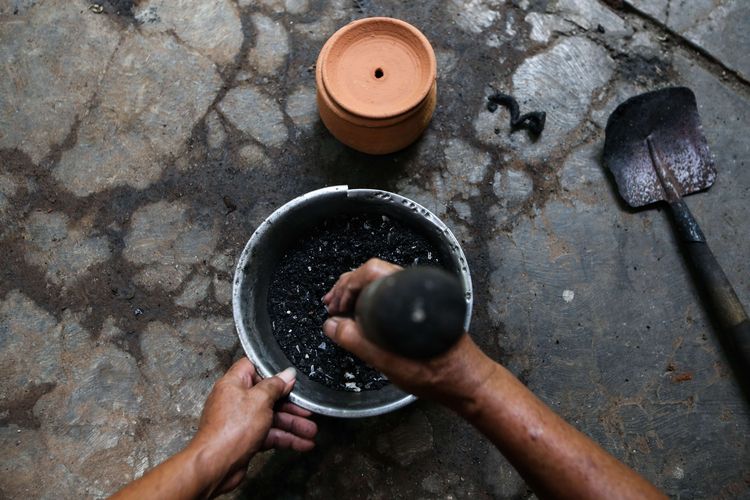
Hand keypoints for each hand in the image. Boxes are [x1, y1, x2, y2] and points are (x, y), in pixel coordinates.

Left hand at [189, 358, 316, 494]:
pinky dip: (286, 439)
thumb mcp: (260, 400)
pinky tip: (303, 444)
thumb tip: (287, 374)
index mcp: (234, 384)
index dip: (271, 371)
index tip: (290, 377)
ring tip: (312, 432)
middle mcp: (236, 401)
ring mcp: (241, 421)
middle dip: (290, 405)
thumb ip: (275, 386)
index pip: (252, 368)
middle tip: (308, 409)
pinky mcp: (246, 440)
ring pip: (272, 418)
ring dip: (293, 425)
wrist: (215, 465)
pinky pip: (269, 435)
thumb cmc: (232, 429)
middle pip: (268, 396)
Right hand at [321, 258, 495, 411]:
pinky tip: (361, 316)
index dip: (346, 286)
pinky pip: (390, 296)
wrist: (468, 384)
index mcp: (412, 294)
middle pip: (374, 273)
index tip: (335, 307)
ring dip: (357, 293)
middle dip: (347, 287)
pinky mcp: (422, 309)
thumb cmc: (439, 375)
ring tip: (339, 309)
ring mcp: (420, 297)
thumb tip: (332, 325)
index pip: (371, 271)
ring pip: (381, 283)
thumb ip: (359, 343)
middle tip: (331, 306)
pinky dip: (370, 301)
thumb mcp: (391, 363)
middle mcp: (418, 289)